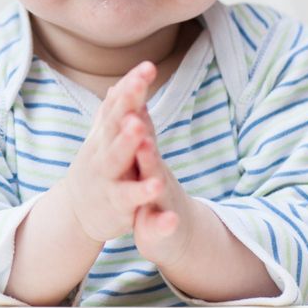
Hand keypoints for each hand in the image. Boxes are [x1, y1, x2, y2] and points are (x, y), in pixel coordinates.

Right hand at [61, 61, 166, 243]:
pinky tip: (157, 185)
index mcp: (103, 136)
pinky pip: (129, 198)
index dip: (131, 87)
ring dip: (127, 142)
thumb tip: (118, 86)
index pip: (117, 106)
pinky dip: (142, 192)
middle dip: (125, 105)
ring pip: (116, 159)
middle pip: (113, 125)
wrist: (76, 215)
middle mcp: (102, 152)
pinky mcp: (116, 206)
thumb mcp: (102, 142)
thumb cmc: (98, 171)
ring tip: (141, 127)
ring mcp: (107, 178)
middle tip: (138, 85)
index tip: (147, 66)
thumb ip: (112, 114)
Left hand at [131, 102, 195, 265]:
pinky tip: (171, 220)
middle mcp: (153, 171)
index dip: (135, 98)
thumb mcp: (142, 156)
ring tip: (151, 164)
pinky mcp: (163, 227)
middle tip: (135, 118)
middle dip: (139, 134)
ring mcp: (160, 198)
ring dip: (152, 171)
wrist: (172, 232)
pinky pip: (164, 225)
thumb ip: (140, 126)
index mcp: (142, 153)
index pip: (136, 120)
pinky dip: (166, 222)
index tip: (138, 74)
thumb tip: (134, 95)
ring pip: (154, 182)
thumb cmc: (148, 187)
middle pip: (145, 148)